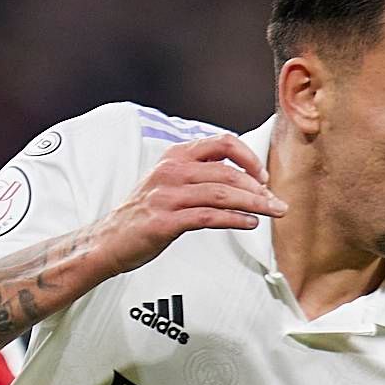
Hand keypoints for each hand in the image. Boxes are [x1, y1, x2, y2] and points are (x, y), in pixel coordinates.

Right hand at [92, 134, 286, 274]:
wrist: (108, 241)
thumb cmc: (143, 215)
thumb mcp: (169, 183)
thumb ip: (199, 175)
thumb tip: (242, 181)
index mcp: (174, 156)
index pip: (222, 143)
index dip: (248, 157)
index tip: (262, 176)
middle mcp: (171, 171)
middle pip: (228, 172)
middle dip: (258, 188)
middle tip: (276, 202)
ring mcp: (167, 196)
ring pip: (222, 194)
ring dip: (253, 204)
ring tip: (272, 212)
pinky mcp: (165, 221)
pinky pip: (209, 216)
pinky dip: (234, 219)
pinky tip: (250, 223)